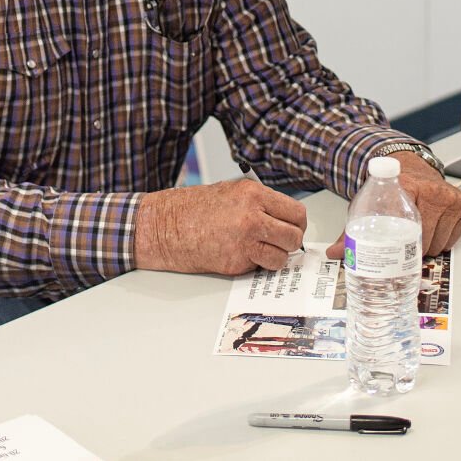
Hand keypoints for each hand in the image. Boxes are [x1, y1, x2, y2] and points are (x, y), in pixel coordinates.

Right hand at [135, 179, 306, 274]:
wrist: (164, 226)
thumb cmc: (193, 208)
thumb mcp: (232, 192)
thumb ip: (260, 203)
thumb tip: (284, 218)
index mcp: (253, 194)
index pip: (296, 213)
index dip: (296, 224)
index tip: (291, 229)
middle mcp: (252, 216)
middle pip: (294, 236)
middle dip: (289, 243)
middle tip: (279, 243)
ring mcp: (244, 241)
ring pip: (282, 256)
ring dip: (275, 257)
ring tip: (260, 251)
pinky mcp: (234, 262)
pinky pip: (261, 267)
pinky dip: (257, 266)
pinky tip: (243, 257)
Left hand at [323, 152, 460, 260]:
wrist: (411, 165)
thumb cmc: (392, 188)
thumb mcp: (368, 204)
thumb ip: (351, 230)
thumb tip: (334, 253)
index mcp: (406, 186)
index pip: (405, 226)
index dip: (399, 245)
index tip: (394, 252)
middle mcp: (432, 190)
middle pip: (423, 241)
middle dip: (412, 249)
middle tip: (402, 244)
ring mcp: (450, 197)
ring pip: (439, 244)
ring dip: (428, 246)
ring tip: (416, 234)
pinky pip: (453, 239)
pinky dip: (443, 240)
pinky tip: (432, 229)